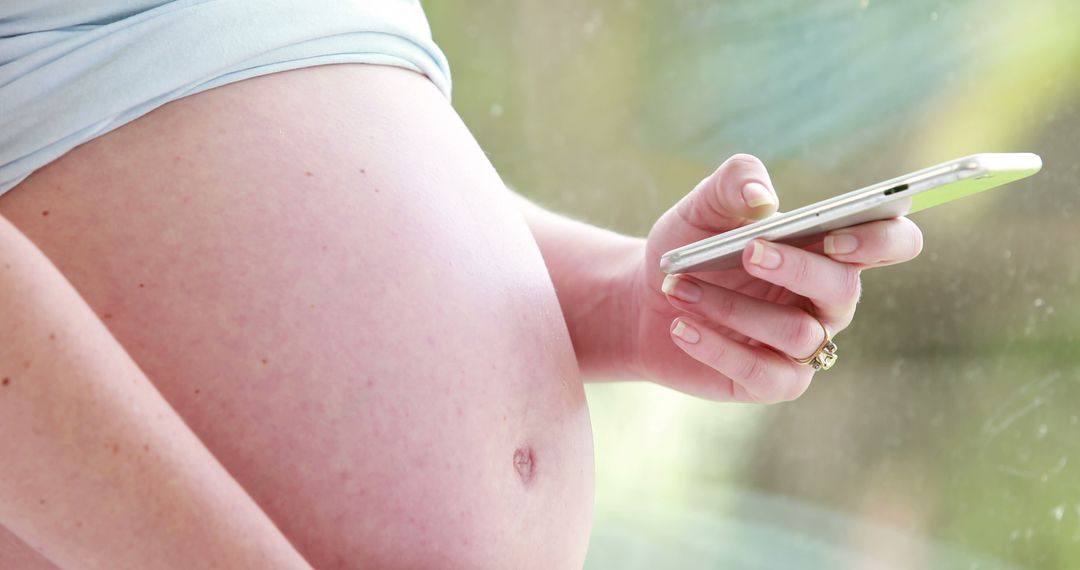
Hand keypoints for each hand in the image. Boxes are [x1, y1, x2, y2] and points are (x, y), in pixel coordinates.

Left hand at [628, 154, 923, 402]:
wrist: (645, 297)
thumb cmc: (690, 247)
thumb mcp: (704, 204)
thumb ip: (735, 182)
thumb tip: (763, 199)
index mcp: (830, 249)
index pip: (894, 242)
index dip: (881, 240)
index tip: (834, 234)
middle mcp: (827, 300)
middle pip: (845, 290)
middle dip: (798, 269)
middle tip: (749, 251)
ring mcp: (804, 346)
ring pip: (796, 333)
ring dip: (733, 307)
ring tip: (680, 287)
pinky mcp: (773, 382)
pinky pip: (764, 374)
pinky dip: (718, 348)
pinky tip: (681, 325)